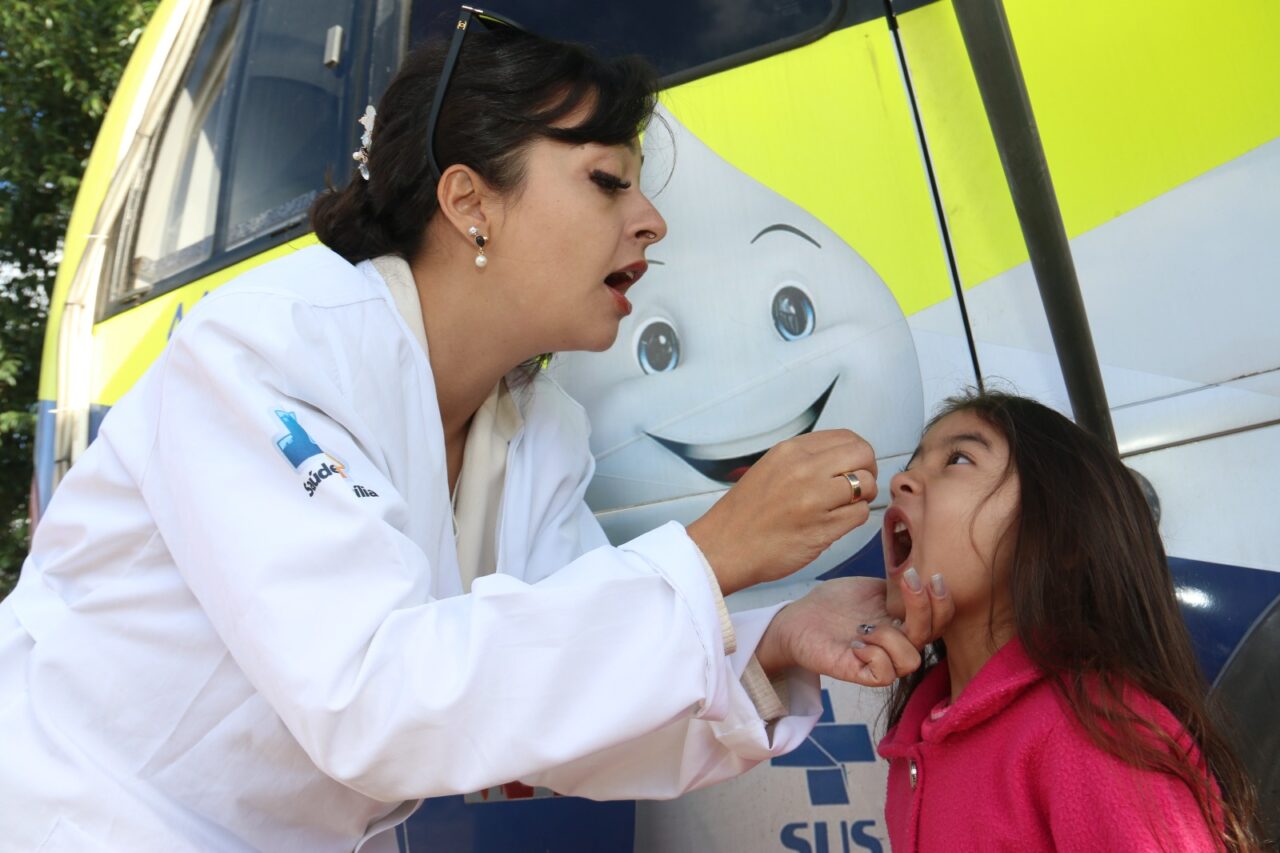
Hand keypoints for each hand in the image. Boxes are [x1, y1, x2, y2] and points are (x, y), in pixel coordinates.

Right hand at [686, 430, 876, 594]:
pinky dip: (853, 519)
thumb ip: (804, 459)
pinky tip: (834, 523)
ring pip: (867, 484)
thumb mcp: (770, 468)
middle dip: (867, 470)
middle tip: (857, 487)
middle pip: (863, 455)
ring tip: (844, 507)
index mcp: (791, 451)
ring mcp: (815, 498)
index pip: (846, 437)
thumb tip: (842, 459)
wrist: (723, 547)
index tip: (853, 467)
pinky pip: (860, 515)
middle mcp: (805, 469)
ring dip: (863, 497)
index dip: (857, 453)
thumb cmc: (744, 513)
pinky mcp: (823, 528)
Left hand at [755, 570, 953, 686]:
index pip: (940, 619)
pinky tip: (855, 643)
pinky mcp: (860, 673)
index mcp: (904, 621)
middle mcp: (898, 642)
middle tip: (908, 582)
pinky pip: (885, 674)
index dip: (943, 600)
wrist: (799, 617)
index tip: (930, 574)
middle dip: (924, 607)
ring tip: (865, 627)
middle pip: (932, 636)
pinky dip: (874, 654)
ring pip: (911, 659)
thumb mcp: (870, 587)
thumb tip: (918, 576)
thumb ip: (897, 586)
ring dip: (891, 636)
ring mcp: (881, 659)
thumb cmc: (834, 603)